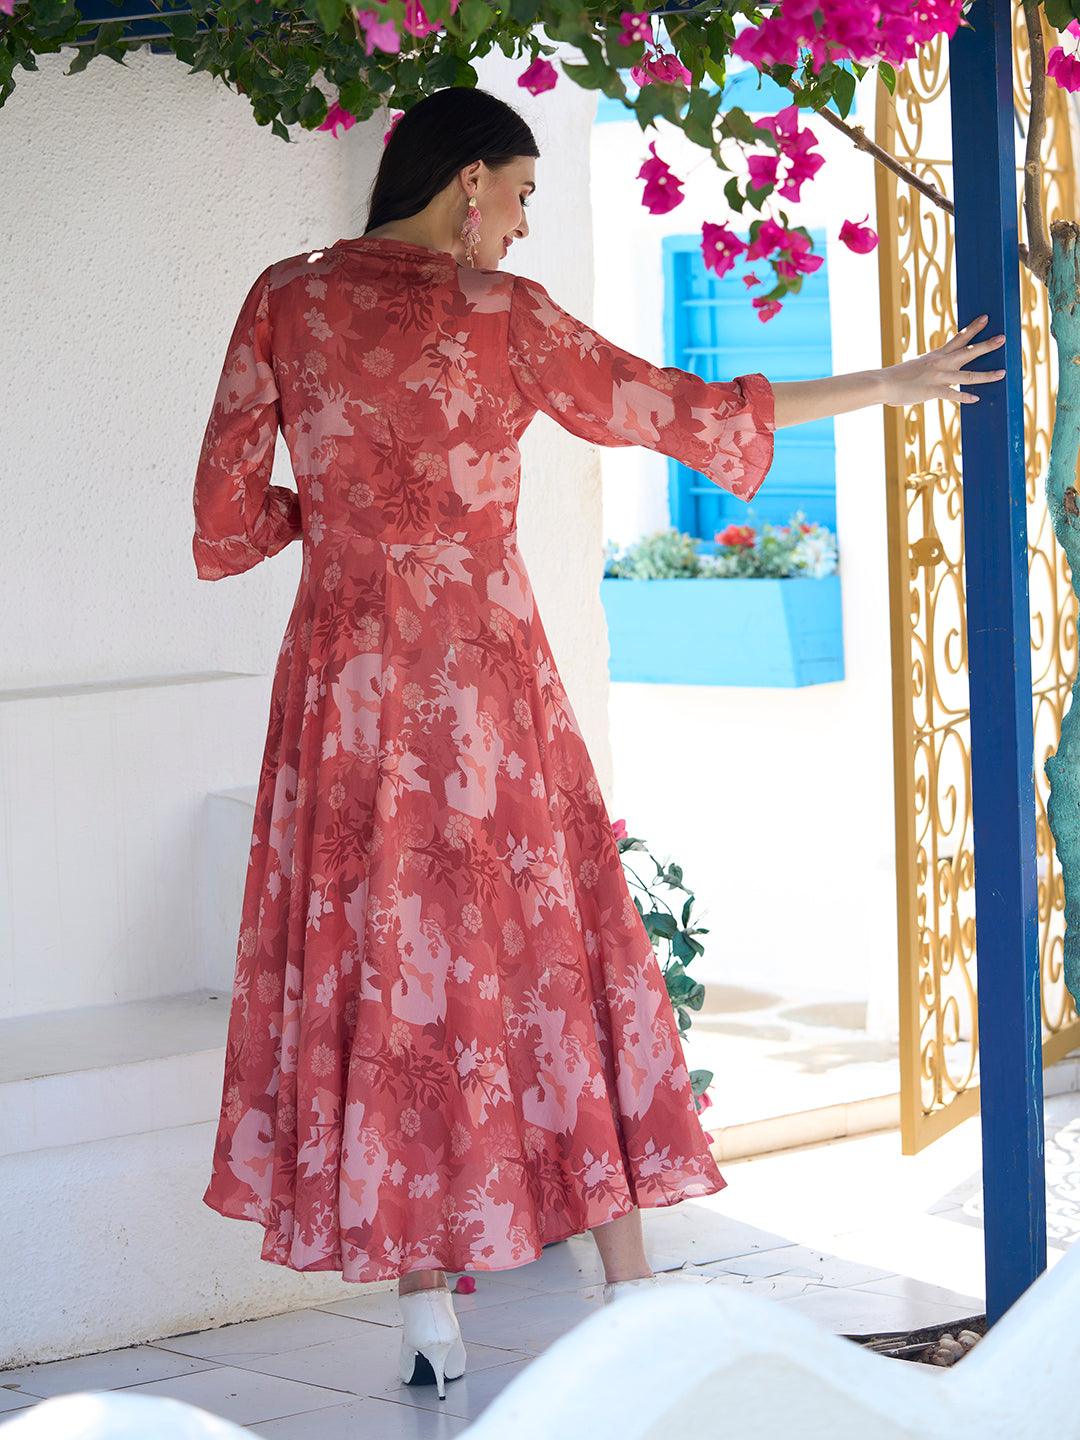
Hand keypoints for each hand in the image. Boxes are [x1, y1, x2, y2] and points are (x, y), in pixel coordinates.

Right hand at [880, 315, 1006, 408]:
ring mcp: (938, 377)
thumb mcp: (917, 366)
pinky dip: (965, 397)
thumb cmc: (898, 377)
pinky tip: (976, 398)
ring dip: (986, 375)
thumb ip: (930, 368)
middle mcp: (940, 363)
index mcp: (937, 355)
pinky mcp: (932, 391)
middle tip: (1003, 338)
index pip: (958, 338)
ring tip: (1002, 373)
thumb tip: (936, 370)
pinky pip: (953, 395)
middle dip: (986, 345)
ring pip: (967, 375)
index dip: (973, 328)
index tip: (986, 318)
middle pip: (968, 351)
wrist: (884, 383)